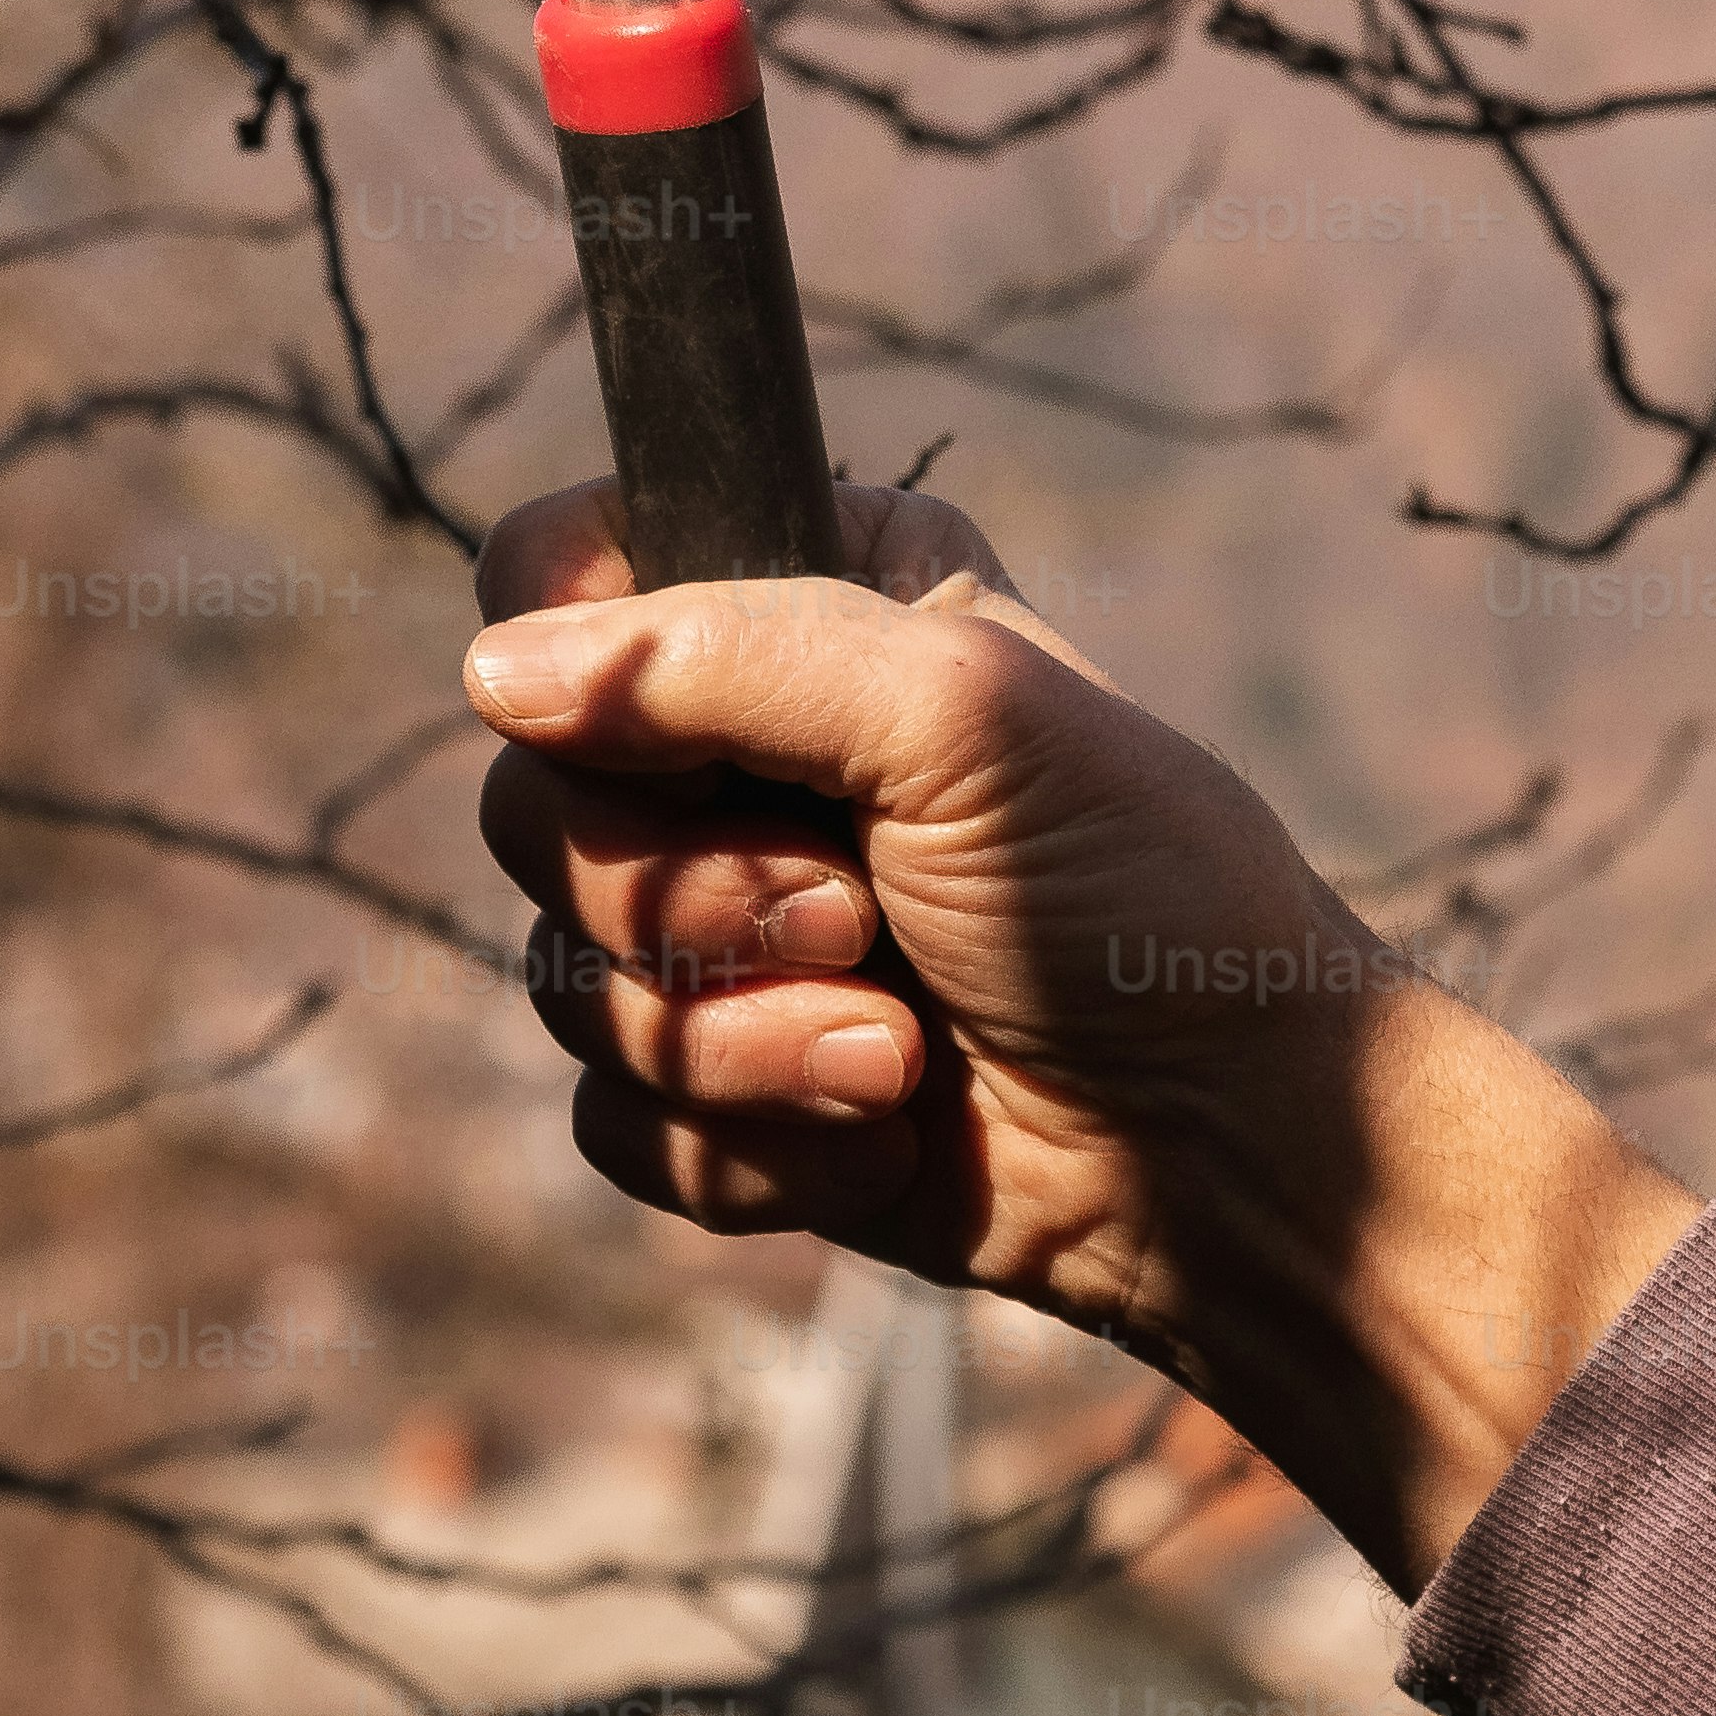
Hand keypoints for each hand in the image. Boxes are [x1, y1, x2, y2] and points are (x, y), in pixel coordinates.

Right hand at [464, 480, 1697, 1585]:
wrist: (1220, 1145)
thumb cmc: (1135, 891)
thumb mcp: (957, 716)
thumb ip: (728, 657)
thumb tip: (495, 670)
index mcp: (806, 595)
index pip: (559, 570)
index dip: (566, 653)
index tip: (647, 725)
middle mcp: (746, 747)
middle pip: (530, 798)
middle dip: (694, 891)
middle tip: (856, 911)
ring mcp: (725, 923)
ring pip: (562, 972)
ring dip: (737, 1034)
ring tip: (900, 1039)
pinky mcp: (725, 1087)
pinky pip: (611, 1118)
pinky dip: (750, 1140)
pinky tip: (883, 1126)